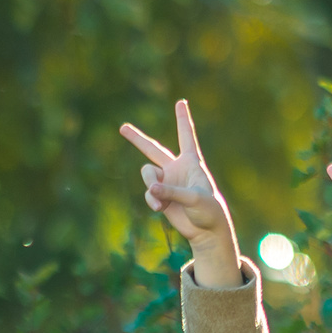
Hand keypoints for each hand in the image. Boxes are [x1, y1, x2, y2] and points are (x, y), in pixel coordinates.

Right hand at [120, 101, 244, 287]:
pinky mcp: (160, 195)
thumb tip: (152, 189)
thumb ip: (172, 192)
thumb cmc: (209, 211)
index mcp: (191, 162)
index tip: (181, 101)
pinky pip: (148, 192)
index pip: (186, 136)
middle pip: (153, 149)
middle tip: (122, 127)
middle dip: (137, 139)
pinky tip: (160, 209)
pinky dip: (152, 200)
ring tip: (160, 200)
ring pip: (147, 174)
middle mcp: (177, 168)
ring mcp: (167, 181)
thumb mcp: (194, 200)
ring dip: (151, 185)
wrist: (206, 231)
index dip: (182, 119)